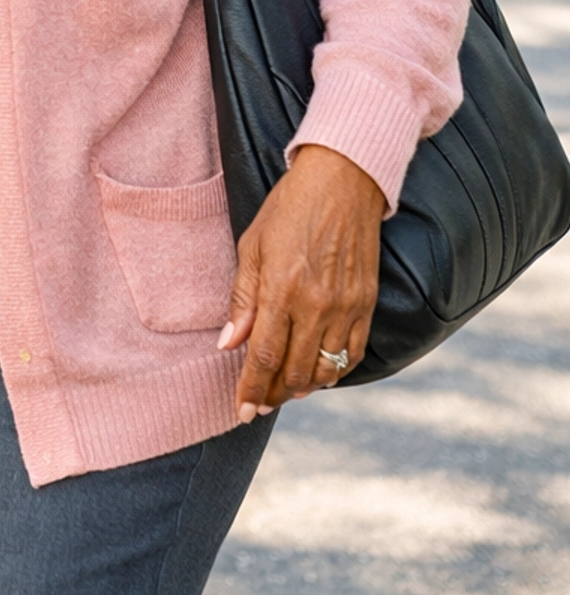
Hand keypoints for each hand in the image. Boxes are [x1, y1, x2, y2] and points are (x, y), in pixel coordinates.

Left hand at [219, 144, 384, 418]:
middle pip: (294, 372)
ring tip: (285, 391)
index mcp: (281, 289)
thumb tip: (227, 344)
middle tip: (259, 404)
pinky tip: (318, 374)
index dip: (251, 390)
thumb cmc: (289, 208)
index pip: (263, 357)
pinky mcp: (366, 304)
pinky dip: (334, 373)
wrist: (343, 181)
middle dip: (273, 396)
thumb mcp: (252, 245)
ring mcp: (345, 308)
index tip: (241, 412)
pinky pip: (352, 355)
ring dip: (302, 389)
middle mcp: (315, 305)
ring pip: (324, 371)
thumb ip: (242, 299)